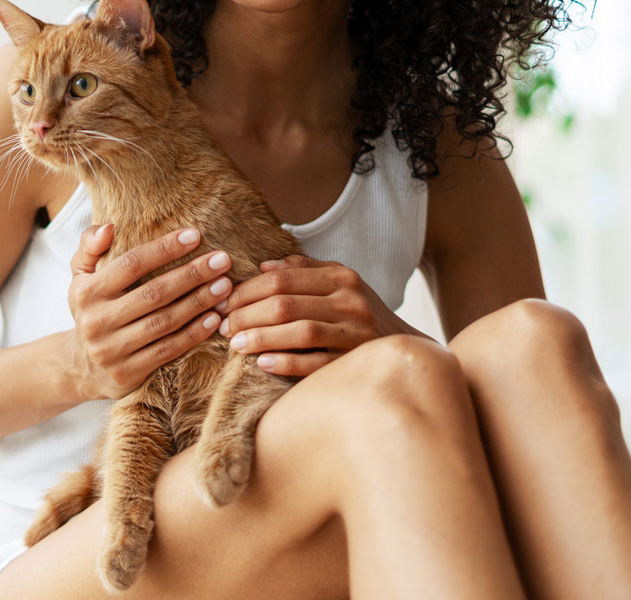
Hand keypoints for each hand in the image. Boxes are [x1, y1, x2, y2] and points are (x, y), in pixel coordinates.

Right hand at [65, 223, 233, 399]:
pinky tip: (214, 318)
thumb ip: (89, 246)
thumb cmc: (90, 308)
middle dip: (192, 275)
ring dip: (199, 303)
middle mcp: (96, 321)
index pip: (131, 264)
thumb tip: (109, 227)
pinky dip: (194, 334)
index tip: (195, 236)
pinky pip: (168, 350)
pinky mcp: (127, 373)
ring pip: (164, 322)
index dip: (164, 249)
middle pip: (154, 293)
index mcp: (86, 292)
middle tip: (222, 261)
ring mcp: (111, 350)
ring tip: (225, 286)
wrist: (79, 366)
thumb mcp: (80, 275)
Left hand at [218, 254, 418, 377]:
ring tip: (235, 344)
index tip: (223, 302)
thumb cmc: (362, 315)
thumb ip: (304, 270)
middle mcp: (350, 300)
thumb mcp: (340, 284)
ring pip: (299, 331)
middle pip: (285, 303)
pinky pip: (316, 363)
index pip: (282, 278)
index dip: (247, 290)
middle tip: (222, 326)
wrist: (408, 348)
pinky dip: (287, 362)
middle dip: (246, 314)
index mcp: (341, 277)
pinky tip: (262, 363)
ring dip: (261, 337)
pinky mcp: (357, 361)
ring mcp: (356, 332)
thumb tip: (263, 267)